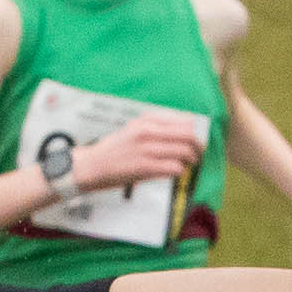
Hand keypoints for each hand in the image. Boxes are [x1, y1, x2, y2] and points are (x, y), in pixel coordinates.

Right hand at [66, 109, 214, 194]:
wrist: (92, 165)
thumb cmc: (116, 149)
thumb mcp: (134, 128)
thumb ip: (157, 127)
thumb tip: (188, 126)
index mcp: (146, 120)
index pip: (184, 121)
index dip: (196, 132)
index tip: (196, 140)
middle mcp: (147, 131)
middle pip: (188, 135)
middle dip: (199, 146)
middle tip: (199, 154)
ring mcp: (146, 149)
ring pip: (184, 152)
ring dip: (191, 160)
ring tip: (189, 164)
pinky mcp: (144, 167)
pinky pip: (174, 168)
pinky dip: (180, 171)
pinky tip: (175, 172)